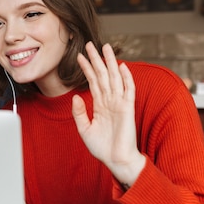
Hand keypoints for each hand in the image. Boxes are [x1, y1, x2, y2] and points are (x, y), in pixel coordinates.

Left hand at [72, 42, 145, 186]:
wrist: (115, 160)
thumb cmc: (102, 147)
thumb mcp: (84, 129)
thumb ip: (79, 113)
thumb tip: (75, 97)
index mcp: (100, 105)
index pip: (93, 82)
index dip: (86, 69)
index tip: (79, 56)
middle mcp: (110, 101)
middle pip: (103, 75)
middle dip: (96, 59)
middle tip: (90, 44)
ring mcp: (119, 103)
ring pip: (114, 78)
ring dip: (110, 62)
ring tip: (105, 47)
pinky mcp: (128, 109)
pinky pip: (128, 90)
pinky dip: (126, 78)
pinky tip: (121, 66)